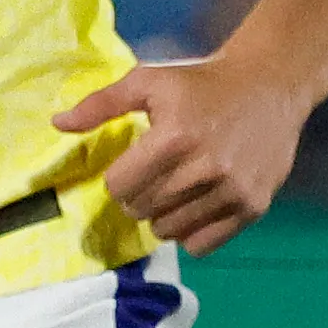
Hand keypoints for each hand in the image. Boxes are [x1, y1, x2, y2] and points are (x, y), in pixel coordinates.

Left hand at [56, 47, 320, 254]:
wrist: (270, 85)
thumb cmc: (201, 84)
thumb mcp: (148, 82)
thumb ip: (100, 105)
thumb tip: (57, 124)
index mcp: (173, 138)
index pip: (119, 187)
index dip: (118, 179)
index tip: (132, 166)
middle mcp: (204, 168)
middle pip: (141, 210)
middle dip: (138, 197)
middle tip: (155, 178)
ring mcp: (232, 190)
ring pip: (169, 231)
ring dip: (163, 216)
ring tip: (176, 191)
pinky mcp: (254, 206)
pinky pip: (202, 245)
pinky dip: (192, 233)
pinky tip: (196, 208)